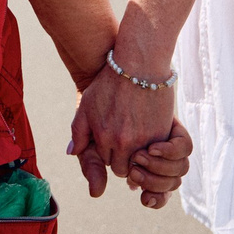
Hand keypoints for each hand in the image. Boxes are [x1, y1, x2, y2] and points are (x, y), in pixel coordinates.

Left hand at [68, 64, 188, 202]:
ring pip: (139, 164)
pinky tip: (149, 137)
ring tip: (137, 142)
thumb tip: (72, 152)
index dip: (110, 153)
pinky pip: (156, 155)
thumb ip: (78, 132)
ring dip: (137, 157)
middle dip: (122, 159)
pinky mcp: (161, 136)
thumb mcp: (87, 105)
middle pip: (122, 168)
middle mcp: (122, 142)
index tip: (114, 142)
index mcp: (103, 137)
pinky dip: (153, 150)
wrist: (139, 66)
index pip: (106, 161)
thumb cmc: (109, 84)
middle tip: (126, 144)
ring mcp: (143, 140)